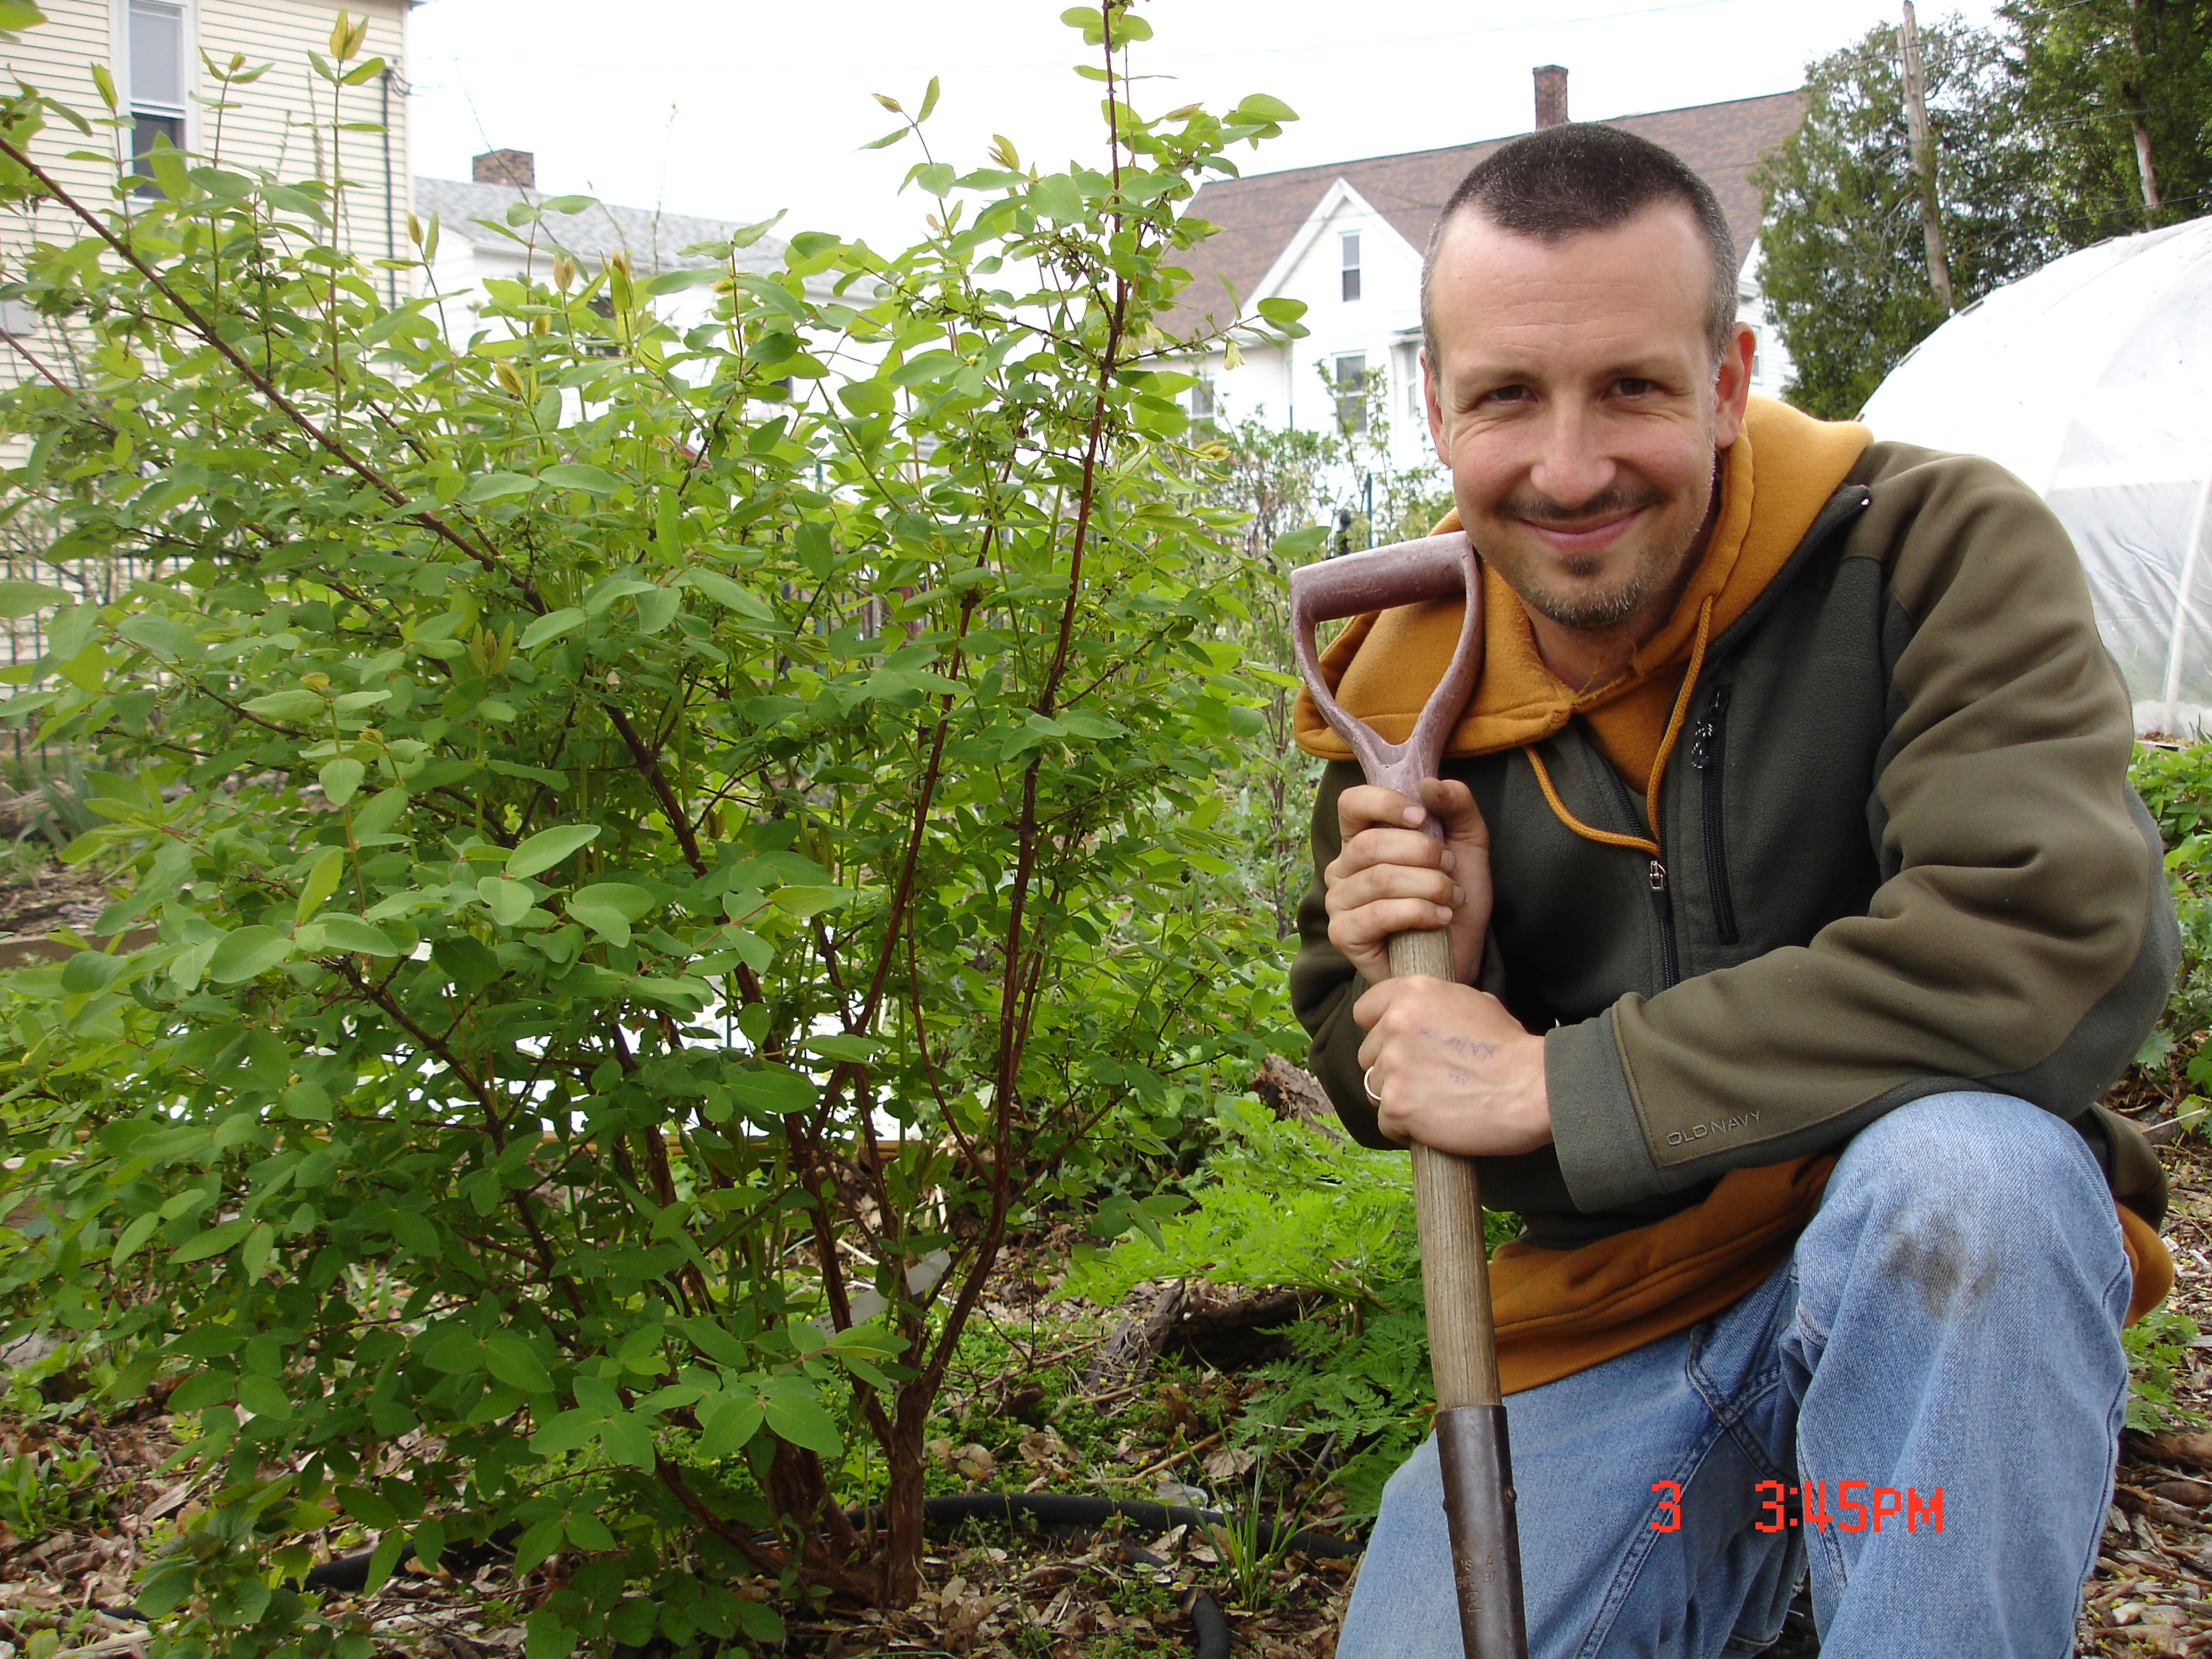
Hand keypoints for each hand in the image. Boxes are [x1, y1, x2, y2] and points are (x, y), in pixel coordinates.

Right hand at [1323, 777, 1490, 985]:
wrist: (1461, 957)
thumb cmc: (1455, 901)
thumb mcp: (1468, 845)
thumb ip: (1457, 806)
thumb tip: (1430, 783)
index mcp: (1362, 840)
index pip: (1352, 803)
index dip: (1385, 803)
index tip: (1422, 816)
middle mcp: (1342, 868)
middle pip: (1371, 844)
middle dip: (1423, 853)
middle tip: (1450, 869)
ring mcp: (1338, 902)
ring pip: (1380, 879)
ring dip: (1429, 886)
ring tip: (1451, 898)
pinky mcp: (1343, 934)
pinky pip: (1378, 913)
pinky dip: (1419, 913)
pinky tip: (1440, 920)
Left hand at [1353, 976, 1550, 1156]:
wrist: (1533, 1089)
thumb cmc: (1511, 1050)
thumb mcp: (1474, 1003)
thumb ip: (1434, 1006)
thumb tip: (1418, 1015)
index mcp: (1412, 993)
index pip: (1365, 1011)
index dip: (1381, 1031)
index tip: (1399, 1046)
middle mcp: (1396, 1023)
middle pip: (1368, 1054)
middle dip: (1392, 1068)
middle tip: (1428, 1080)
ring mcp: (1394, 1065)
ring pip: (1374, 1088)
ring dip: (1398, 1098)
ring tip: (1436, 1102)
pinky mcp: (1397, 1105)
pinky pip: (1386, 1122)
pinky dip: (1407, 1128)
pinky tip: (1435, 1122)